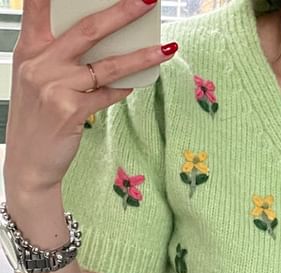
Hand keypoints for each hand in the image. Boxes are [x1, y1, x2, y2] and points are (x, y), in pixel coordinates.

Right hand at [4, 0, 176, 194]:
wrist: (29, 162)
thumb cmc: (37, 118)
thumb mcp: (38, 79)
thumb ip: (60, 57)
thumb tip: (103, 42)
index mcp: (28, 49)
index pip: (36, 4)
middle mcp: (39, 63)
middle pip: (88, 29)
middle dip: (122, 11)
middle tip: (148, 0)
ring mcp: (55, 86)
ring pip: (108, 65)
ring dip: (141, 56)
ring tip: (166, 48)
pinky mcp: (70, 110)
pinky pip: (108, 95)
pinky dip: (124, 89)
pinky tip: (135, 84)